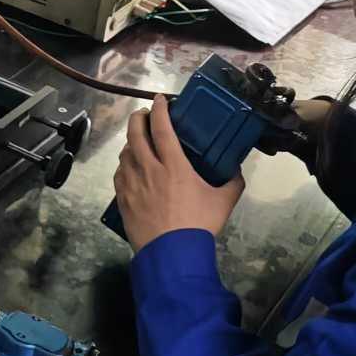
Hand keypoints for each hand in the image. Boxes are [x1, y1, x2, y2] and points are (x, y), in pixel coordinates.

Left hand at [113, 97, 244, 251]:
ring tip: (137, 141)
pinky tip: (129, 168)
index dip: (160, 109)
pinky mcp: (123, 200)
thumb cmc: (198, 225)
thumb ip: (232, 182)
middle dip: (138, 118)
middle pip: (135, 134)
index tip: (160, 99)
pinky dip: (124, 165)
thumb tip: (235, 170)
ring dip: (130, 142)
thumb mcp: (224, 201)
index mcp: (174, 165)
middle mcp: (149, 169)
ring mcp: (132, 184)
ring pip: (125, 154)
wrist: (172, 255)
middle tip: (143, 114)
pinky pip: (119, 175)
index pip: (162, 127)